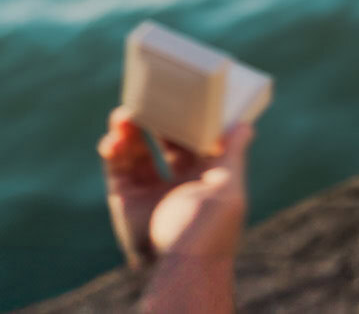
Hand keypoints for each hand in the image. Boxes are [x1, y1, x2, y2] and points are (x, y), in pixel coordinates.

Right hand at [98, 108, 250, 267]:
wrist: (182, 262)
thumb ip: (233, 153)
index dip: (185, 119)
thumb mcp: (229, 184)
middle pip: (161, 143)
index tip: (176, 95)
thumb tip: (246, 125)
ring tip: (122, 113)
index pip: (193, 142)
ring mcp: (150, 194)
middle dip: (153, 120)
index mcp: (204, 180)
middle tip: (145, 98)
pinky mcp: (126, 203)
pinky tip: (112, 138)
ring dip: (128, 131)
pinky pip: (117, 171)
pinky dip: (112, 151)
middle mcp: (177, 186)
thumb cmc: (211, 224)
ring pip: (136, 153)